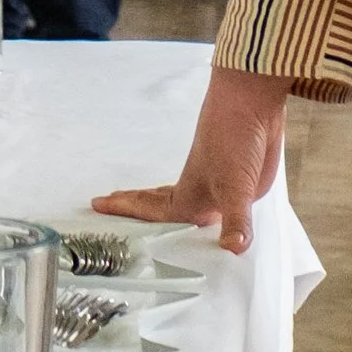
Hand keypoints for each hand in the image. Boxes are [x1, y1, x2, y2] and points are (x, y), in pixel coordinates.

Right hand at [96, 66, 288, 254]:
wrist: (253, 103)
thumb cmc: (233, 137)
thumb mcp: (236, 186)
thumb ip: (236, 221)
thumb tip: (234, 248)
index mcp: (189, 197)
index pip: (151, 211)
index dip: (125, 210)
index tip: (98, 205)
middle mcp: (201, 192)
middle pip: (161, 203)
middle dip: (136, 205)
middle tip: (112, 202)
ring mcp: (220, 185)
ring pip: (186, 200)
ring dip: (167, 204)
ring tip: (150, 209)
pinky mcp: (241, 179)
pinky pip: (215, 198)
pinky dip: (206, 204)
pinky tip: (212, 208)